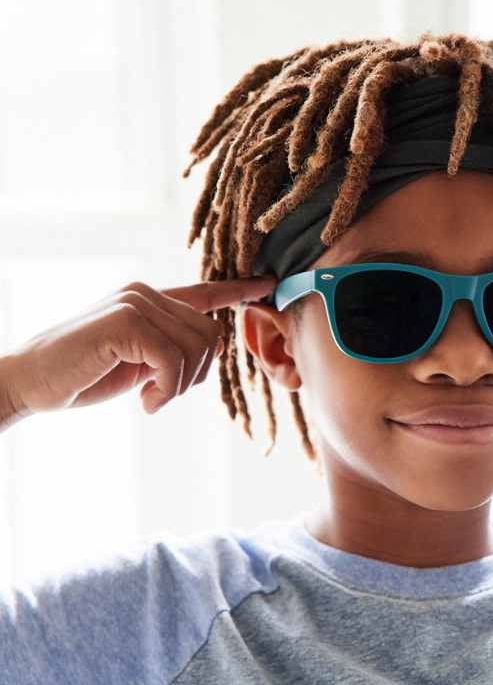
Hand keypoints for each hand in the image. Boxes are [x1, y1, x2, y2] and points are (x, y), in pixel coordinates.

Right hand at [0, 276, 276, 428]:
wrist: (31, 382)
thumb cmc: (85, 373)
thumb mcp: (140, 360)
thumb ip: (173, 347)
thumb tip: (216, 343)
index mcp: (150, 300)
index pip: (204, 292)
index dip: (239, 290)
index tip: (269, 283)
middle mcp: (146, 294)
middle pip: (212, 337)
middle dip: (195, 376)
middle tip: (159, 393)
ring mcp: (136, 303)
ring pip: (198, 349)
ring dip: (178, 387)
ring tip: (148, 396)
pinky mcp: (126, 321)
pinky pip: (175, 361)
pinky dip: (166, 391)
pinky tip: (145, 401)